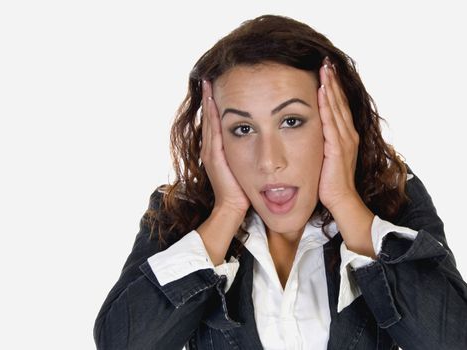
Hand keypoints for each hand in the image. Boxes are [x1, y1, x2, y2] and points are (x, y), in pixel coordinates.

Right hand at [200, 79, 250, 214]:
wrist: (233, 208)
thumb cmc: (242, 189)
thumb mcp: (243, 166)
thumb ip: (246, 152)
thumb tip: (258, 138)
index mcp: (217, 149)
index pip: (215, 120)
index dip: (215, 102)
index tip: (218, 84)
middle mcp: (210, 147)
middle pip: (209, 115)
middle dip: (210, 96)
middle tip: (210, 75)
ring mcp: (210, 151)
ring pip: (209, 119)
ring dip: (209, 100)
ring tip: (209, 81)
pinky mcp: (214, 156)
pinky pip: (213, 130)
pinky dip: (212, 114)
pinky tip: (214, 100)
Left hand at [317, 57, 359, 210]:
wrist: (341, 200)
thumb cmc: (331, 182)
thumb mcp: (327, 156)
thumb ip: (323, 142)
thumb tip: (311, 132)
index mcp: (345, 136)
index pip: (339, 106)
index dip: (334, 88)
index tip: (327, 71)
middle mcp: (348, 134)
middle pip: (340, 102)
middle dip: (333, 81)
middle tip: (326, 61)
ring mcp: (344, 141)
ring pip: (337, 108)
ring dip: (331, 87)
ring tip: (325, 69)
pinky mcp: (337, 148)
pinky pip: (331, 122)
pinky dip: (327, 105)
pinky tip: (323, 91)